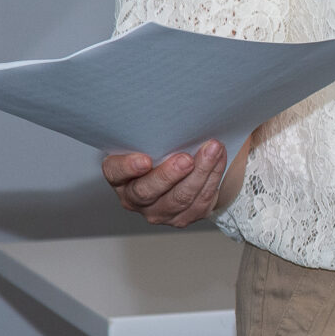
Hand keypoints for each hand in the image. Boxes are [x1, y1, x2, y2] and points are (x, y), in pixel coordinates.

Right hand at [104, 141, 227, 227]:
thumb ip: (151, 136)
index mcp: (119, 177)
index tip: (144, 160)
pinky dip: (213, 177)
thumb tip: (170, 117)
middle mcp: (134, 199)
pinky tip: (219, 159)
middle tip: (186, 159)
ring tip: (213, 150)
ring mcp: (159, 212)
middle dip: (169, 174)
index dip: (128, 167)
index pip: (115, 172)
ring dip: (200, 172)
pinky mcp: (184, 217)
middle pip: (148, 191)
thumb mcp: (147, 142)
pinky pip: (201, 201)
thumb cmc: (159, 151)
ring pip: (180, 198)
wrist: (179, 170)